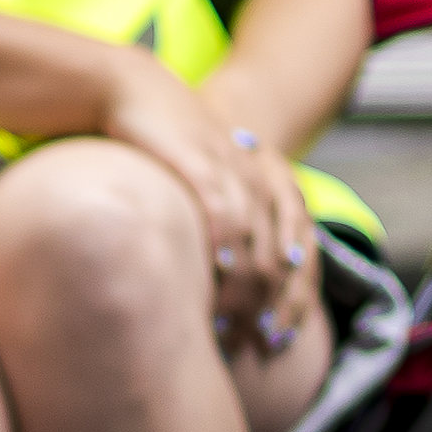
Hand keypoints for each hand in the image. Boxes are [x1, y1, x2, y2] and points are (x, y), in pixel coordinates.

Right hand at [92, 57, 310, 349]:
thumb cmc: (160, 142)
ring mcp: (232, 171)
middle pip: (285, 257)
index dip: (296, 300)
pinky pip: (224, 216)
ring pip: (258, 243)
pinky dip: (226, 251)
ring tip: (232, 328)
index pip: (302, 252)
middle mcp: (258, 178)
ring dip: (249, 291)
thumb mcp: (201, 181)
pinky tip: (219, 278)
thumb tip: (218, 279)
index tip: (279, 339)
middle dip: (273, 306)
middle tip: (257, 344)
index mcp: (266, 184)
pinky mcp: (201, 164)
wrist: (130, 87)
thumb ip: (217, 222)